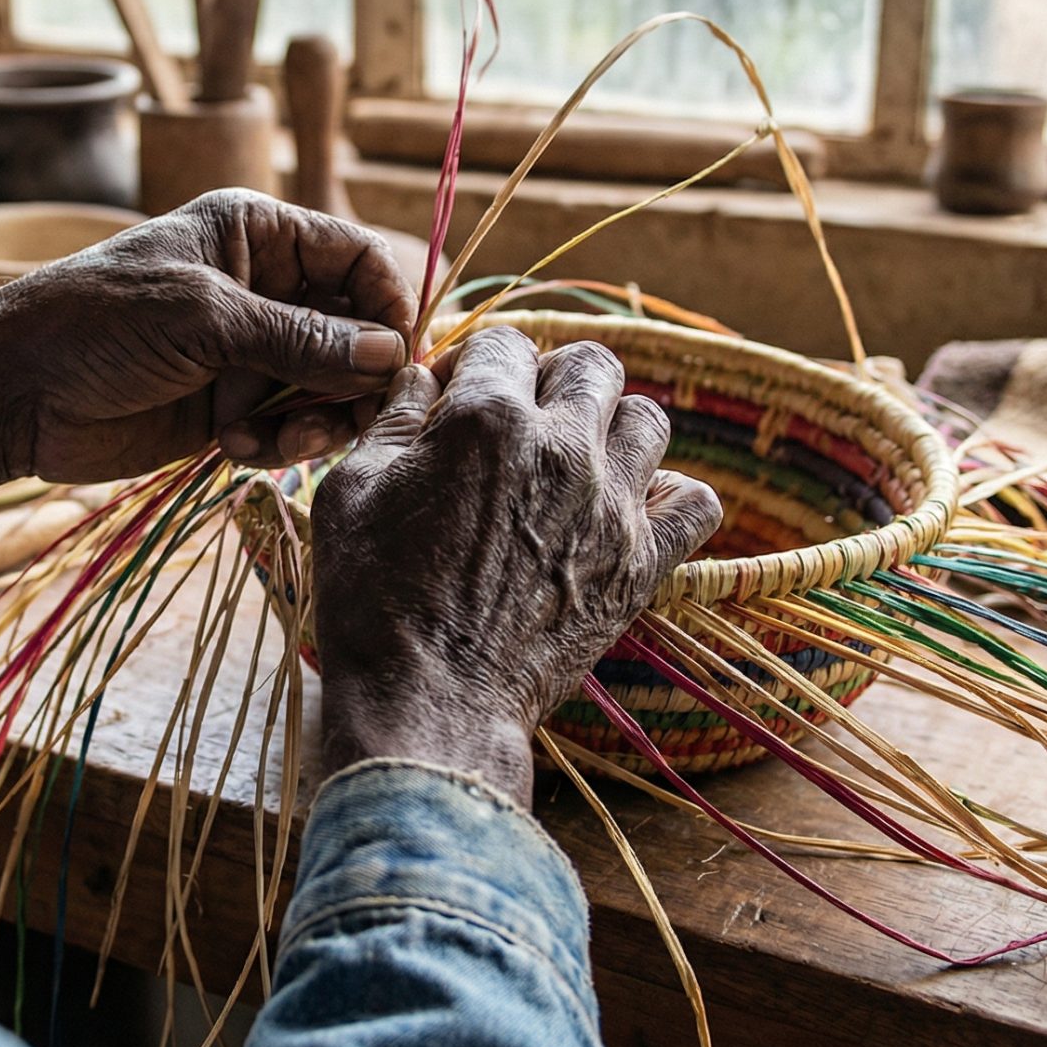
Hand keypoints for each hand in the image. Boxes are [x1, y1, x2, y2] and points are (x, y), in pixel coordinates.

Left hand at [0, 189, 416, 487]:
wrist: (9, 393)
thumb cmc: (94, 325)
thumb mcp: (203, 319)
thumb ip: (301, 338)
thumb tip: (390, 354)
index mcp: (256, 234)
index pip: (357, 258)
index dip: (388, 306)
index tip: (396, 360)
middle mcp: (262, 289)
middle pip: (356, 330)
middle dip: (354, 377)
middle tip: (340, 418)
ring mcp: (248, 352)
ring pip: (330, 387)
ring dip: (316, 420)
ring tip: (278, 441)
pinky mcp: (230, 409)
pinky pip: (290, 428)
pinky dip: (279, 445)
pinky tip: (237, 449)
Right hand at [306, 327, 722, 805]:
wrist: (431, 705)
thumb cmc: (373, 600)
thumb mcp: (351, 491)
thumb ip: (392, 419)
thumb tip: (420, 378)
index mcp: (487, 418)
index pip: (503, 342)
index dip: (473, 364)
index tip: (454, 400)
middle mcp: (564, 448)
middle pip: (592, 363)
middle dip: (552, 377)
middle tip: (520, 419)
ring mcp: (613, 507)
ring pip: (650, 418)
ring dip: (612, 425)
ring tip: (574, 459)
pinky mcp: (643, 565)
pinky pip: (696, 501)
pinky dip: (669, 495)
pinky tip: (627, 507)